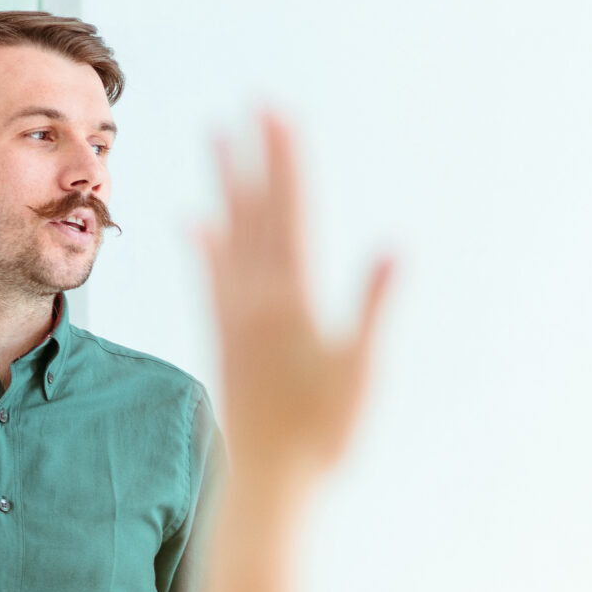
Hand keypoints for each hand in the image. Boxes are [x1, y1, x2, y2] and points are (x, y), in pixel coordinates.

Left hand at [200, 115, 394, 491]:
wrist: (269, 486)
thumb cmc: (325, 437)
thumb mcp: (361, 372)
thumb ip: (374, 309)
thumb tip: (395, 252)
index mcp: (293, 301)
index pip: (292, 215)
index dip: (288, 162)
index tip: (280, 115)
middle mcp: (257, 300)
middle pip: (259, 213)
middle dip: (258, 157)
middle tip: (252, 105)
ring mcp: (236, 318)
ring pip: (230, 236)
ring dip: (227, 184)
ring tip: (217, 138)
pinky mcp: (225, 339)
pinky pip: (212, 280)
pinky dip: (206, 246)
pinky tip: (196, 221)